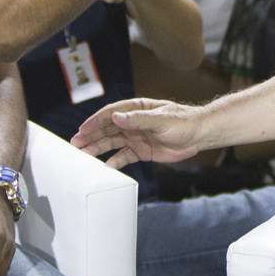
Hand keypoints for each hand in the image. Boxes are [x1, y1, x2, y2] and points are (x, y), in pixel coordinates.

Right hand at [71, 97, 205, 166]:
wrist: (199, 135)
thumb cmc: (182, 122)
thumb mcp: (161, 119)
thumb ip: (138, 120)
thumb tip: (116, 118)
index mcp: (136, 109)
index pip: (110, 114)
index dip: (95, 121)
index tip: (82, 130)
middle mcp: (133, 123)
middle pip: (107, 128)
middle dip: (91, 135)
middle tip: (76, 144)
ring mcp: (136, 136)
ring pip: (112, 142)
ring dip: (98, 148)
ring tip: (83, 154)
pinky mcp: (141, 150)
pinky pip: (124, 156)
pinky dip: (115, 161)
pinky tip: (106, 166)